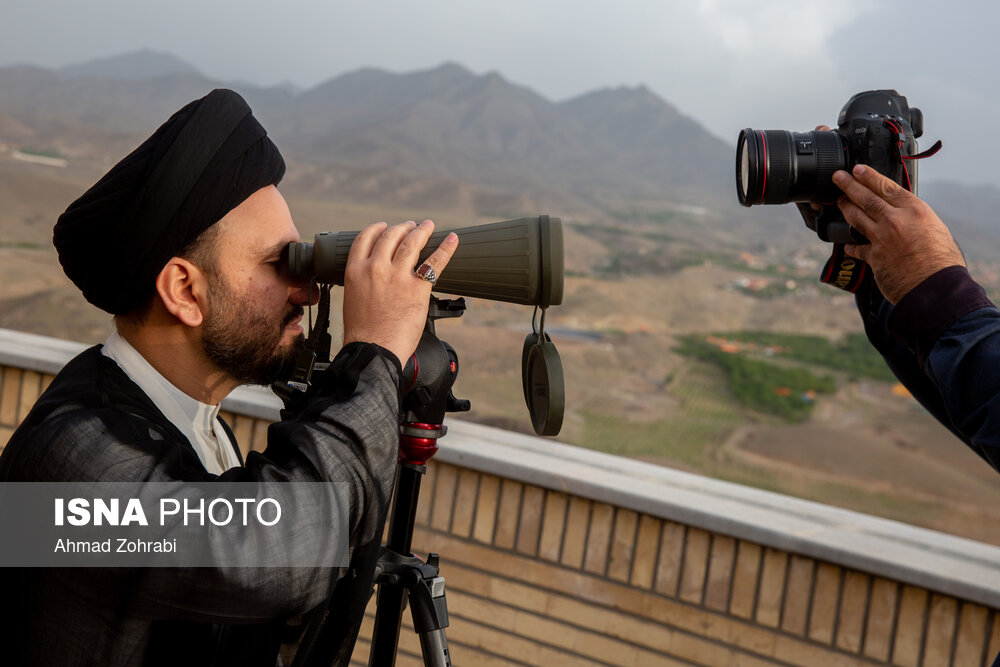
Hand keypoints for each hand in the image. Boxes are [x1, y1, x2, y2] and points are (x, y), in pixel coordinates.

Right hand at [342, 220, 457, 365]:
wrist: (373, 349)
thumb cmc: (362, 331)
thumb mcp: (352, 297)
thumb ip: (363, 281)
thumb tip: (373, 277)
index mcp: (356, 270)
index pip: (366, 238)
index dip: (378, 228)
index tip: (384, 226)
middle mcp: (376, 268)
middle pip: (391, 236)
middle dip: (403, 228)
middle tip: (411, 225)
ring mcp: (397, 276)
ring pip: (412, 243)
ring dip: (422, 231)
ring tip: (428, 226)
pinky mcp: (417, 288)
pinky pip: (435, 262)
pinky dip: (446, 248)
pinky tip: (452, 239)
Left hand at [834, 164, 963, 303]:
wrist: (936, 287)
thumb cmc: (942, 260)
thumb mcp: (936, 229)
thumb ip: (916, 219)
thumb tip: (907, 215)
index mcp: (915, 210)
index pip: (887, 187)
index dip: (869, 177)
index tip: (858, 169)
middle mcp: (896, 221)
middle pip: (866, 198)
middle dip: (849, 185)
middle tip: (837, 177)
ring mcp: (882, 238)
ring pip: (856, 218)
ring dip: (845, 208)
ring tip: (838, 201)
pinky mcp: (874, 257)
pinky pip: (856, 248)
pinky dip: (851, 246)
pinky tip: (846, 245)